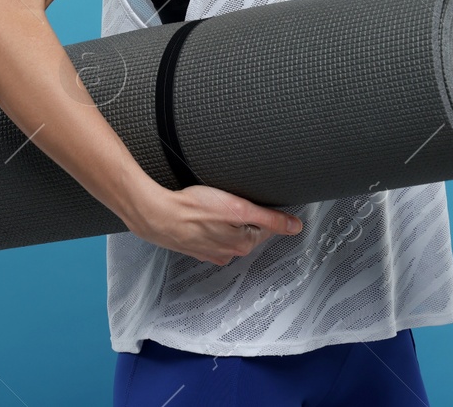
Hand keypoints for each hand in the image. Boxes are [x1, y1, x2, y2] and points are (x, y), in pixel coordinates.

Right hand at [126, 183, 303, 266]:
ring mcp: (210, 251)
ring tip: (215, 206)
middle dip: (244, 215)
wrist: (157, 215)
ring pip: (229, 232)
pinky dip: (210, 225)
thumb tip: (295, 226)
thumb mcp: (239, 209)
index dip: (262, 210)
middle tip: (230, 200)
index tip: (252, 199)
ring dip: (226, 221)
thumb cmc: (194, 209)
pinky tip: (203, 216)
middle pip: (248, 230)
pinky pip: (211, 235)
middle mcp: (228, 252)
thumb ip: (269, 218)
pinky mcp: (195, 246)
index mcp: (243, 244)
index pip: (267, 226)